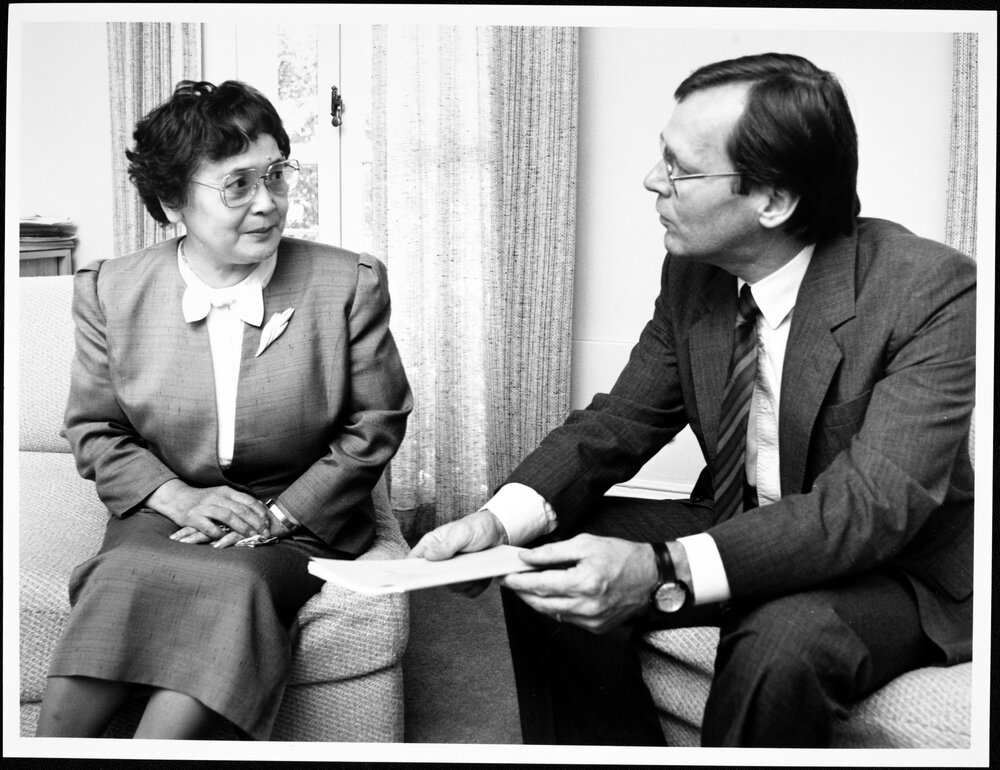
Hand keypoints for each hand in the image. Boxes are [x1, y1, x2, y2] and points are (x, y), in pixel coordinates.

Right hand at [145, 480, 271, 548]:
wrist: (176, 498)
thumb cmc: (202, 499)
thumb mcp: (221, 495)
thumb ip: (237, 501)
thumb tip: (259, 509)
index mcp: (225, 491)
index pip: (248, 501)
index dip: (260, 512)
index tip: (268, 523)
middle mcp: (216, 497)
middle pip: (241, 510)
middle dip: (255, 523)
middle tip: (264, 533)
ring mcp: (204, 507)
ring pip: (228, 517)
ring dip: (242, 528)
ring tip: (251, 537)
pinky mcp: (193, 517)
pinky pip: (209, 527)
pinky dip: (219, 534)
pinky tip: (226, 539)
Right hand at [409, 509, 509, 596]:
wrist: (499, 532)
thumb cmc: (476, 526)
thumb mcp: (462, 532)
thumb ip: (446, 545)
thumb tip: (428, 556)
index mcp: (431, 545)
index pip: (413, 561)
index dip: (410, 572)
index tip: (415, 578)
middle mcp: (440, 561)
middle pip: (434, 579)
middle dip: (448, 577)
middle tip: (460, 568)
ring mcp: (453, 572)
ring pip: (452, 588)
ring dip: (466, 581)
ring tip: (476, 564)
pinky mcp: (467, 581)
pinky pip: (468, 592)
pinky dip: (477, 586)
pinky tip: (482, 574)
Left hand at [500, 535, 657, 633]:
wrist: (651, 577)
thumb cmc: (622, 556)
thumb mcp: (586, 544)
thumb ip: (553, 552)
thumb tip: (528, 558)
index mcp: (584, 582)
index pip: (541, 584)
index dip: (519, 581)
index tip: (506, 576)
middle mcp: (587, 606)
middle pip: (542, 603)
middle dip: (522, 592)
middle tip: (510, 581)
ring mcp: (592, 620)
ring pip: (552, 613)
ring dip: (536, 601)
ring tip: (526, 587)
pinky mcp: (596, 628)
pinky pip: (567, 618)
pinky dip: (555, 607)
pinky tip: (551, 595)